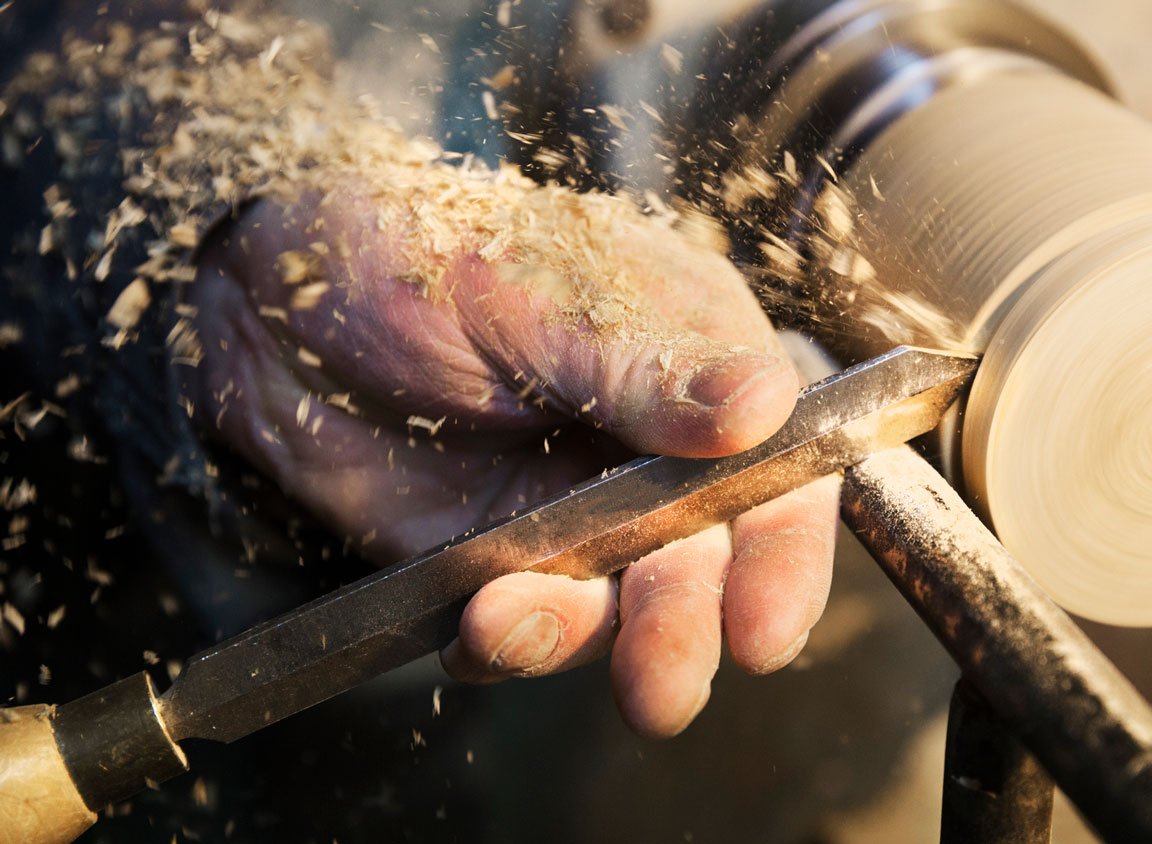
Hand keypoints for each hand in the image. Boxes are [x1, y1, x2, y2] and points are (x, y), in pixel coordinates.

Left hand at [187, 177, 837, 737]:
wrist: (269, 297)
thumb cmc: (414, 250)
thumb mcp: (530, 289)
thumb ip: (643, 361)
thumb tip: (766, 405)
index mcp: (695, 359)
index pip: (781, 464)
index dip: (784, 549)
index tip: (762, 621)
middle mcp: (656, 450)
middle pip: (711, 558)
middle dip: (686, 624)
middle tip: (660, 685)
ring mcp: (581, 512)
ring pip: (625, 608)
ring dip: (589, 639)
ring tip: (516, 620)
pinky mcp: (503, 560)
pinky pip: (530, 626)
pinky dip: (510, 640)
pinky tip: (479, 623)